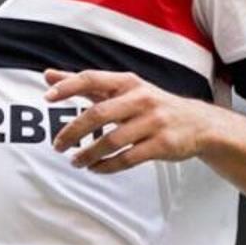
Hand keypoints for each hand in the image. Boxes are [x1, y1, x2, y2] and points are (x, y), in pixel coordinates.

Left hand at [45, 70, 225, 172]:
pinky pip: (127, 159)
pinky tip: (95, 168)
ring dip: (88, 154)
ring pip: (112, 141)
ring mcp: (153, 122)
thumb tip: (47, 75)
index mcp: (128, 82)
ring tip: (75, 161)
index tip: (47, 97)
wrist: (198, 124)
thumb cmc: (151, 105)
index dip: (68, 87)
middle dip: (73, 132)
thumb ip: (85, 85)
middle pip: (98, 114)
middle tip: (57, 145)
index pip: (92, 78)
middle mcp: (141, 98)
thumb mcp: (122, 89)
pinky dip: (107, 166)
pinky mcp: (162, 145)